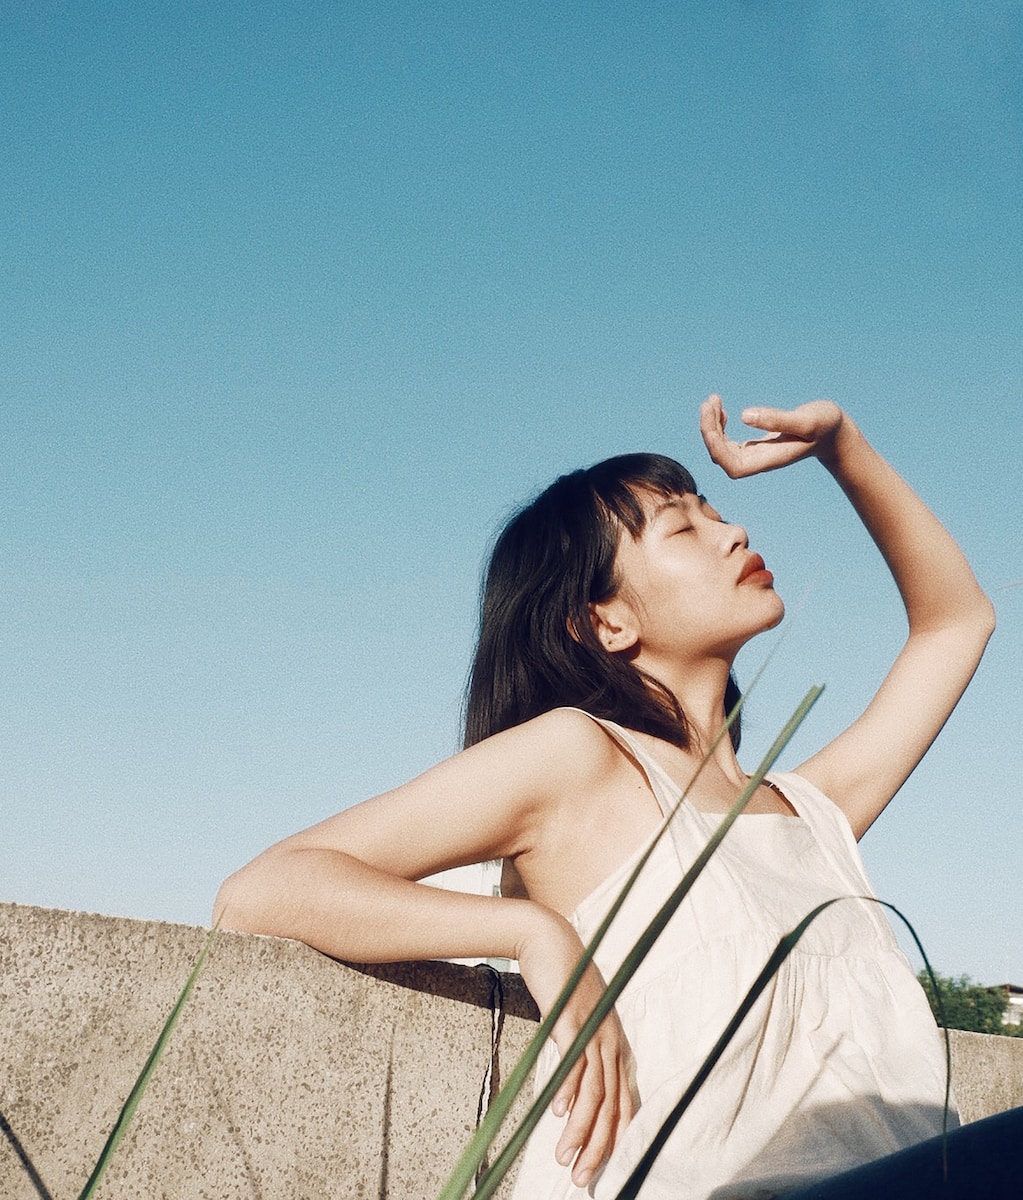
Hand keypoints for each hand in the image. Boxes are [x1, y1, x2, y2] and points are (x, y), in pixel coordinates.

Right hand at [517, 911, 635, 1188]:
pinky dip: (568, 1090)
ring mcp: (592, 1029)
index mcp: (615, 1043)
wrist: (549, 940)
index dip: (616, 1138)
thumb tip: (571, 1094)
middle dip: (599, 1147)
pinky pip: (574, 1061)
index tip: (602, 1169)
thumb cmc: (561, 983)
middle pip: (612, 1104)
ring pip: (594, 1091)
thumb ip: (580, 1054)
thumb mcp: (576, 1023)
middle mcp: (611, 1040)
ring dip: (580, 1129)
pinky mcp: (570, 1020)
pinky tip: (558, 1113)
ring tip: (565, 1158)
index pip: (624, 1101)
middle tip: (583, 1179)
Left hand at [700, 394, 844, 478]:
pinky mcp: (755, 446)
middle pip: (720, 456)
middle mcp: (758, 461)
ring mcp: (754, 455)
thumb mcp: (806, 420)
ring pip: (720, 448)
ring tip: (712, 401)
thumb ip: (777, 420)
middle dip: (709, 430)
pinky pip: (727, 442)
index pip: (732, 465)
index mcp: (768, 460)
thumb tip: (743, 416)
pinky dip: (720, 426)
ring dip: (712, 426)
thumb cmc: (825, 426)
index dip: (716, 447)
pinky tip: (721, 410)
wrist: (835, 434)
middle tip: (709, 401)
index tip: (713, 420)